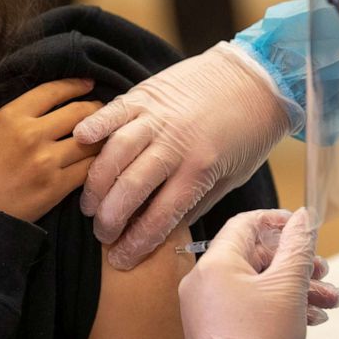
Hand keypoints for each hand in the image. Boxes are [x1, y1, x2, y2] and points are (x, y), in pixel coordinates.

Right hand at [0, 79, 102, 222]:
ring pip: (90, 142)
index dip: (75, 85)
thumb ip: (18, 116)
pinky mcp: (56, 188)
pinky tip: (100, 161)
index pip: (52, 91)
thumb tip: (50, 104)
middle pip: (78, 113)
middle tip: (103, 111)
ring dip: (103, 137)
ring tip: (107, 136)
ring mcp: (46, 162)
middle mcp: (31, 135)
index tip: (88, 84)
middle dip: (96, 109)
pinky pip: (88, 169)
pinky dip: (98, 164)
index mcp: (11, 116)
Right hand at [74, 42, 292, 269]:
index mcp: (200, 169)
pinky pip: (114, 111)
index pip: (159, 216)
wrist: (258, 79)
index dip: (135, 243)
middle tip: (101, 233)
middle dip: (109, 218)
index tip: (120, 259)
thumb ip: (197, 202)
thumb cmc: (249, 132)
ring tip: (89, 202)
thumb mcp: (233, 177)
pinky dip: (95, 125)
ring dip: (96, 182)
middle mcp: (176, 144)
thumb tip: (165, 229)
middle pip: (130, 188)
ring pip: (115, 152)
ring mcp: (158, 117)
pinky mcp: (147, 94)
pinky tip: (80, 141)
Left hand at [177, 208, 338, 338]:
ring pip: (256, 285)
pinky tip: (310, 319)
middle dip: (295, 265)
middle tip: (323, 273)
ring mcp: (206, 308)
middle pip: (254, 257)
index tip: (303, 227)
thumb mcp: (288, 287)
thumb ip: (297, 247)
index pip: (244, 224)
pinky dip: (276, 306)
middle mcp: (203, 282)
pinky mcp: (214, 330)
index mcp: (214, 264)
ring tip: (328, 302)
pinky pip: (247, 306)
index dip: (277, 221)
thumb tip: (303, 218)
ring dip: (294, 289)